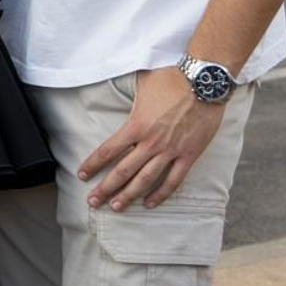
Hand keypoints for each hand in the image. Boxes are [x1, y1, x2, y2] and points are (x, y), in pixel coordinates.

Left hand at [79, 67, 225, 212]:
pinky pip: (173, 180)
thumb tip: (112, 85)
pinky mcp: (189, 155)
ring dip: (129, 196)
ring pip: (145, 180)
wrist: (204, 83)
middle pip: (123, 171)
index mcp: (136, 125)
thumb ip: (127, 94)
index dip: (93, 164)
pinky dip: (161, 194)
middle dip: (106, 188)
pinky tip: (149, 203)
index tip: (82, 174)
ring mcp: (171, 151)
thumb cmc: (171, 78)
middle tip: (93, 202)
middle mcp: (151, 142)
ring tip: (115, 207)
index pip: (108, 150)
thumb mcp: (141, 83)